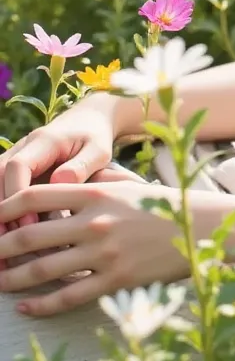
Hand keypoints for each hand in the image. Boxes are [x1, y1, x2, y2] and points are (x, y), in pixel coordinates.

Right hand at [0, 97, 119, 235]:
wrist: (89, 120)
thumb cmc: (96, 137)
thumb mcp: (98, 150)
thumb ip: (81, 166)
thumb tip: (59, 183)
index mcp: (45, 141)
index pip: (18, 166)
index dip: (18, 194)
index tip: (29, 221)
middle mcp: (24, 146)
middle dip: (2, 208)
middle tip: (9, 239)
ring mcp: (16, 155)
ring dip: (0, 210)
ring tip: (8, 240)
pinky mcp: (16, 168)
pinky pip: (2, 187)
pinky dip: (4, 209)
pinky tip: (11, 233)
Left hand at [0, 181, 234, 317]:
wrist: (201, 228)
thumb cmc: (161, 204)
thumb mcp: (127, 185)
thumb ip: (95, 183)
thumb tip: (61, 183)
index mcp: (96, 194)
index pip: (36, 195)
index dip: (4, 207)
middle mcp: (95, 222)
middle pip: (31, 235)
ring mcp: (105, 253)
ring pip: (44, 270)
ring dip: (12, 279)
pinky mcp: (116, 281)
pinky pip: (69, 297)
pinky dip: (42, 305)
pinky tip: (26, 308)